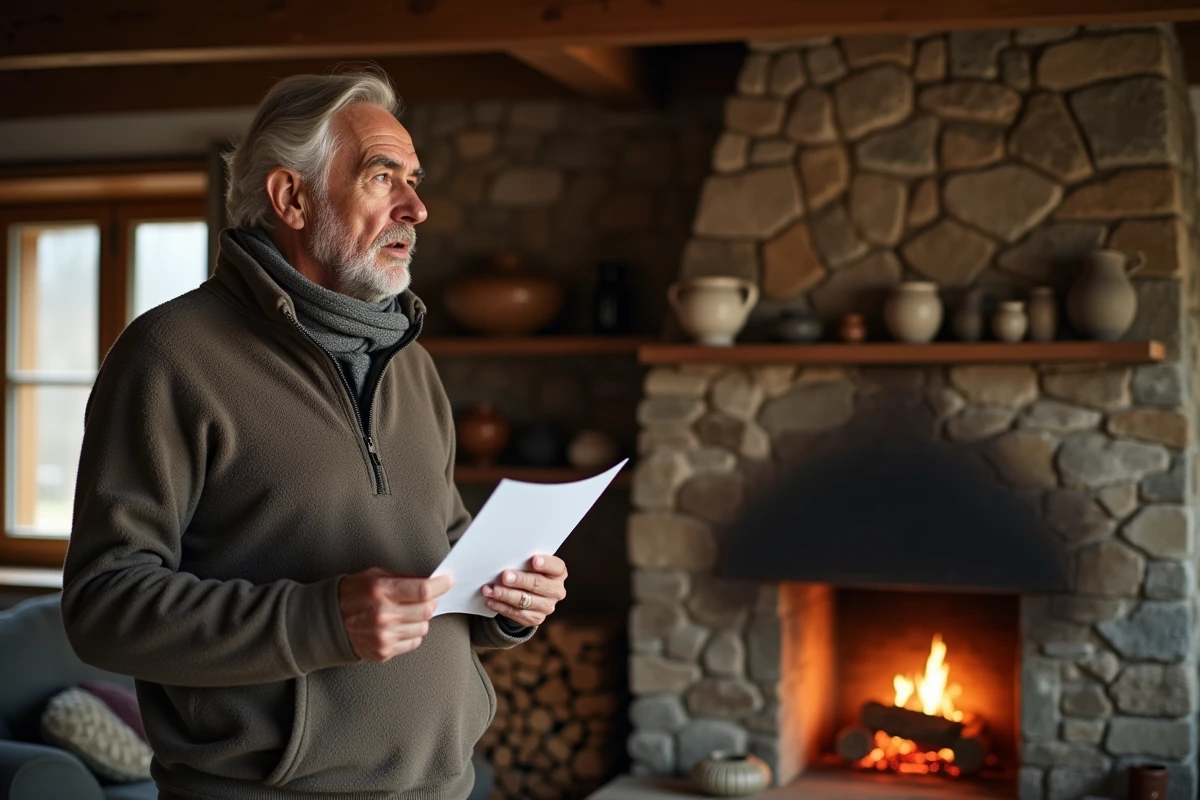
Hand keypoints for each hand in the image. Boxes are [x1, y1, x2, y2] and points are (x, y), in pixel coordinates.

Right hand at [339, 568, 453, 661]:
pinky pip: (413, 642)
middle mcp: (383, 616)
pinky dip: (412, 633)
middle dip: (432, 601)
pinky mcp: (383, 652)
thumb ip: (401, 578)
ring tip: (407, 612)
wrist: (327, 622)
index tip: (447, 581)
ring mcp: (384, 637)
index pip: (422, 591)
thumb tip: (430, 581)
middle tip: (425, 597)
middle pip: (427, 610)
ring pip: (423, 628)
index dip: (440, 585)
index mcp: (380, 592)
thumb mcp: (374, 576)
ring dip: (421, 619)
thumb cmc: (352, 594)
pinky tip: (399, 625)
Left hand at [481, 555, 566, 627]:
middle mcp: (556, 590)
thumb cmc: (528, 572)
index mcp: (558, 572)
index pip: (555, 567)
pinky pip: (517, 613)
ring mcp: (547, 606)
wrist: (528, 593)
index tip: (534, 560)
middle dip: (520, 580)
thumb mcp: (530, 564)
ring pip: (525, 601)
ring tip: (491, 590)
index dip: (545, 563)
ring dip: (506, 595)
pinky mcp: (536, 618)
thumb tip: (505, 560)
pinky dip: (501, 607)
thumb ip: (524, 561)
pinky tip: (491, 600)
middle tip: (504, 577)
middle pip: (538, 584)